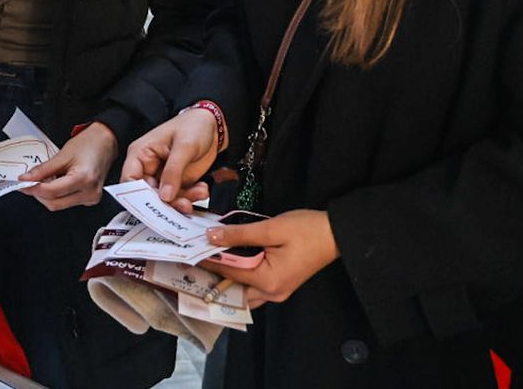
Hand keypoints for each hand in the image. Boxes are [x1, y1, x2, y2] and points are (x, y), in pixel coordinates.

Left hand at [21, 122, 119, 210]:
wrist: (106, 141)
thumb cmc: (90, 143)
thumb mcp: (63, 154)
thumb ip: (43, 170)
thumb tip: (27, 179)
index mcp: (84, 179)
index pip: (52, 192)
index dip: (33, 188)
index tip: (22, 182)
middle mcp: (89, 193)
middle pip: (54, 203)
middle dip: (38, 193)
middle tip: (29, 181)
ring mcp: (91, 198)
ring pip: (59, 204)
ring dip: (47, 194)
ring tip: (45, 179)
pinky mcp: (89, 199)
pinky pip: (67, 201)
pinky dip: (57, 194)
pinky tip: (56, 182)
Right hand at [121, 109, 219, 210]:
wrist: (213, 126)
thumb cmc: (194, 125)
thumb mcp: (184, 146)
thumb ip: (173, 171)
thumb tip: (164, 196)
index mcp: (141, 153)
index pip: (129, 179)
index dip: (136, 196)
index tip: (151, 206)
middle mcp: (149, 166)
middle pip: (147, 194)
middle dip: (166, 202)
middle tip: (182, 204)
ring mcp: (163, 176)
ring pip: (166, 199)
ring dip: (183, 200)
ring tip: (199, 193)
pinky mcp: (177, 182)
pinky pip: (180, 197)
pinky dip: (192, 197)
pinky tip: (201, 189)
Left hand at [201, 209, 338, 307]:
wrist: (335, 234)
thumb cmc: (306, 230)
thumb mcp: (271, 228)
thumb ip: (240, 235)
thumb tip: (211, 237)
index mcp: (268, 281)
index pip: (229, 272)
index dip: (208, 261)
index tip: (187, 253)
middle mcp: (272, 293)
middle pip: (234, 289)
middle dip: (214, 276)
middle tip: (193, 261)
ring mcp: (277, 292)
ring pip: (244, 291)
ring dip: (227, 278)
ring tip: (207, 261)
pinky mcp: (281, 285)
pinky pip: (254, 287)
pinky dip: (240, 277)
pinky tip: (230, 262)